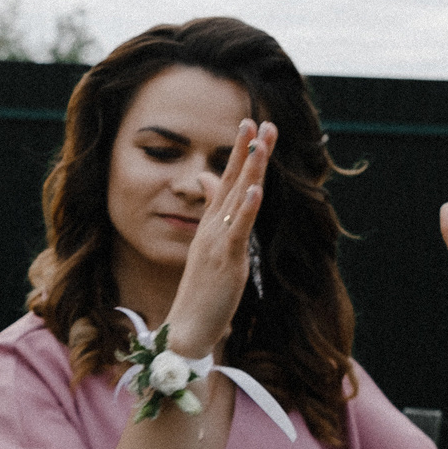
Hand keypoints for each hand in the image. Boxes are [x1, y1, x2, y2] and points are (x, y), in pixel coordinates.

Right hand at [162, 121, 272, 358]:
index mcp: (212, 227)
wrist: (186, 328)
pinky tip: (255, 189)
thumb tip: (210, 197)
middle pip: (232, 182)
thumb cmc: (202, 294)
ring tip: (261, 143)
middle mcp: (213, 229)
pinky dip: (246, 208)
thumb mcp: (210, 252)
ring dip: (249, 170)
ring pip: (236, 199)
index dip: (240, 154)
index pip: (227, 182)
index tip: (252, 125)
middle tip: (258, 121)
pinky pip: (237, 230)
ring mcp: (217, 243)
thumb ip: (216, 221)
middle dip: (246, 151)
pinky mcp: (225, 261)